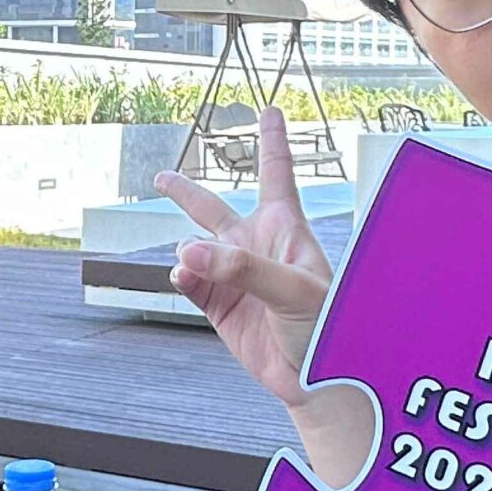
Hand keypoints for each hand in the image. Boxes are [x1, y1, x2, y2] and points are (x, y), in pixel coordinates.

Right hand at [154, 108, 333, 407]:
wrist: (317, 379)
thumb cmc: (328, 327)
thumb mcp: (293, 288)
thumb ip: (240, 268)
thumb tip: (188, 253)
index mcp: (285, 229)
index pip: (277, 173)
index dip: (273, 140)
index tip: (270, 110)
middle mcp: (256, 247)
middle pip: (214, 209)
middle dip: (186, 192)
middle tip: (163, 177)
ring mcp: (234, 277)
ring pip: (193, 248)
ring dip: (185, 250)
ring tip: (189, 261)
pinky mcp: (219, 306)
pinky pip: (188, 282)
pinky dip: (181, 278)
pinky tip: (185, 277)